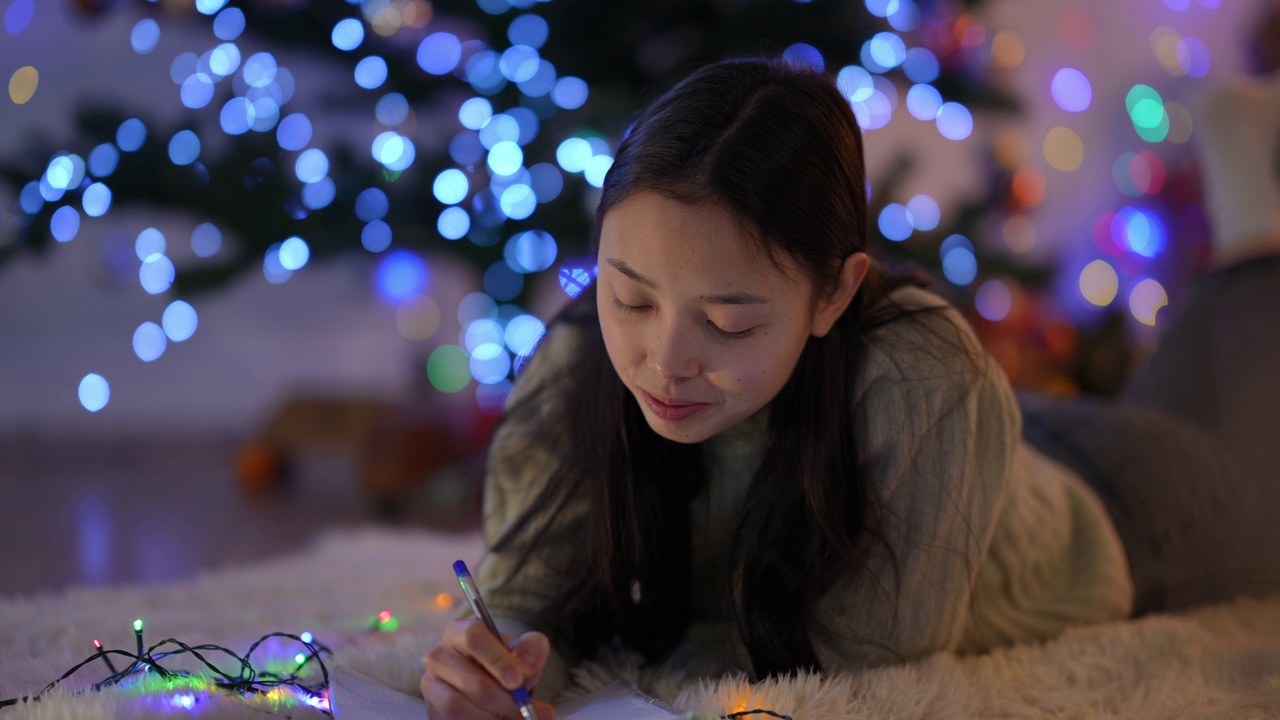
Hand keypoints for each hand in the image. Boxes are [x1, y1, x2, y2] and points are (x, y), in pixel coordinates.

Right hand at [421, 618, 555, 719]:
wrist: (491, 691)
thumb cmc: (504, 667)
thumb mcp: (523, 654)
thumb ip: (531, 649)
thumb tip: (525, 664)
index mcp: (460, 632)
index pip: (473, 637)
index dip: (497, 659)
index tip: (517, 681)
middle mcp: (439, 655)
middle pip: (471, 679)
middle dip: (504, 699)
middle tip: (526, 709)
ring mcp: (430, 683)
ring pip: (457, 705)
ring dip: (490, 714)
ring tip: (507, 714)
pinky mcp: (431, 708)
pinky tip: (492, 719)